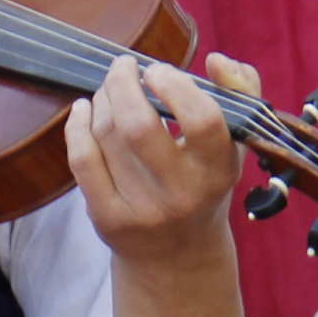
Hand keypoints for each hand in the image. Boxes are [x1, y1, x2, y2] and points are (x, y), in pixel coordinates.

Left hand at [65, 52, 241, 263]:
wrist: (177, 256)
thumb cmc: (205, 183)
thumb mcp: (234, 144)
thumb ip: (240, 92)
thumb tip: (217, 60)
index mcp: (218, 170)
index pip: (202, 119)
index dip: (174, 84)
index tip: (158, 71)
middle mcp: (182, 193)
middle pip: (139, 125)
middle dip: (123, 83)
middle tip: (123, 67)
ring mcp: (142, 210)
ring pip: (108, 135)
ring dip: (103, 99)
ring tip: (109, 90)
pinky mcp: (107, 219)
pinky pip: (82, 160)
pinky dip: (77, 125)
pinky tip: (82, 110)